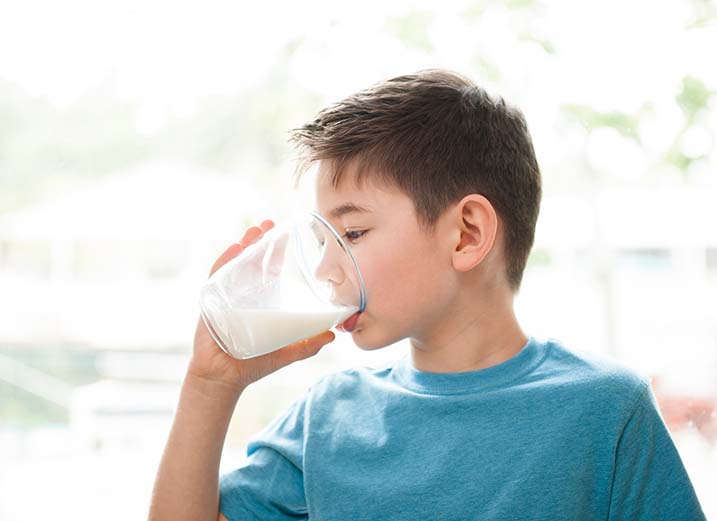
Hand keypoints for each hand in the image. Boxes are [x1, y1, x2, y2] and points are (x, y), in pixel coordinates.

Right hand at [188, 220, 335, 392]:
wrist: (224, 380)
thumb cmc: (253, 364)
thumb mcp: (287, 351)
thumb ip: (309, 344)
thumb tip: (334, 335)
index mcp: (260, 301)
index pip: (269, 270)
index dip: (276, 251)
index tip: (286, 233)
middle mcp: (242, 294)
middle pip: (251, 261)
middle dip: (260, 240)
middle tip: (270, 223)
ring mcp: (225, 297)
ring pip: (235, 264)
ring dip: (244, 245)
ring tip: (254, 230)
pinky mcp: (211, 303)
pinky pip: (217, 277)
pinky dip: (225, 262)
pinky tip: (235, 249)